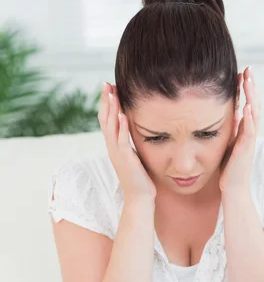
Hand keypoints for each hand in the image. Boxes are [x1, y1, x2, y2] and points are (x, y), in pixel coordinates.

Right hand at [98, 82, 156, 200]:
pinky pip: (122, 140)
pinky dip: (121, 127)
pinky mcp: (125, 159)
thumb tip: (134, 130)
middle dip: (106, 101)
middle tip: (106, 84)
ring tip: (112, 93)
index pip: (107, 120)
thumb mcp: (134, 155)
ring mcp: (117, 153)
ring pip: (110, 127)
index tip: (109, 88)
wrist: (139, 197)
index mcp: (114, 145)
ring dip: (111, 109)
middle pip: (105, 119)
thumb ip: (131, 142)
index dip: (107, 104)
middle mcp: (112, 147)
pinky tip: (122, 114)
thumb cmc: (140, 177)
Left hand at [219, 67, 261, 194]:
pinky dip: (249, 119)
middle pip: (254, 104)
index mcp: (245, 130)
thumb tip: (227, 113)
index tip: (243, 73)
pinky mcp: (246, 150)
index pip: (248, 104)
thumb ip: (230, 129)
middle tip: (249, 69)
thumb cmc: (229, 169)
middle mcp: (250, 133)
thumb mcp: (227, 143)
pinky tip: (246, 107)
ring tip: (249, 81)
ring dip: (252, 97)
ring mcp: (249, 141)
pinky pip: (249, 131)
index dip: (246, 89)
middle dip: (251, 87)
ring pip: (254, 114)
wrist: (233, 190)